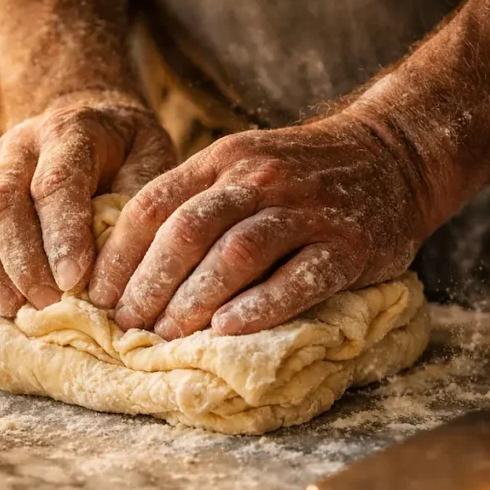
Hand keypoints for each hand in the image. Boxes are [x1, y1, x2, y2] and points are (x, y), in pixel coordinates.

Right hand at [0, 94, 175, 316]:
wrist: (92, 120)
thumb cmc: (129, 156)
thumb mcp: (153, 164)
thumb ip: (139, 205)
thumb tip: (122, 266)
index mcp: (72, 131)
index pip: (57, 183)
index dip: (62, 236)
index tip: (73, 283)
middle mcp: (22, 143)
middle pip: (1, 201)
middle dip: (21, 262)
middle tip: (45, 305)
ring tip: (10, 307)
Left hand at [88, 115, 433, 338]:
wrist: (393, 153)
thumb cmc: (301, 173)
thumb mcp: (242, 165)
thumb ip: (194, 201)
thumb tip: (129, 265)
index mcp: (224, 161)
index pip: (154, 205)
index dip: (119, 255)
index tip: (96, 295)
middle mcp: (260, 179)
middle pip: (188, 231)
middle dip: (149, 284)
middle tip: (128, 326)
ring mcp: (306, 211)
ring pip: (237, 253)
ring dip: (194, 299)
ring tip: (166, 336)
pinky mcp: (348, 245)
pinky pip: (299, 278)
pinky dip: (260, 306)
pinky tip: (228, 330)